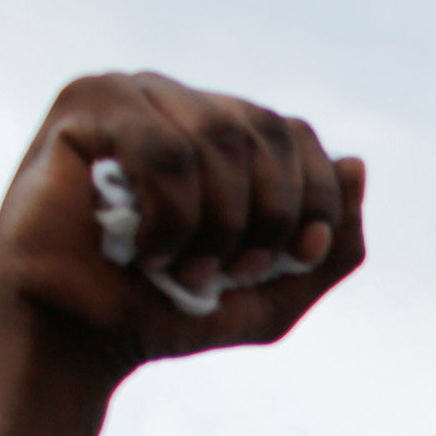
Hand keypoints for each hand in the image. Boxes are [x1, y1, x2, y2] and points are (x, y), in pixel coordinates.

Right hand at [0, 72, 365, 378]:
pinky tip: (145, 250)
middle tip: (230, 271)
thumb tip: (357, 163)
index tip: (291, 259)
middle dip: (265, 215)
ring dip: (217, 222)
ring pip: (217, 135)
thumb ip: (332, 243)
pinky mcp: (85, 105)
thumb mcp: (275, 295)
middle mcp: (180, 102)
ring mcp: (131, 94)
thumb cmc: (166, 313)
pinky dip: (170, 214)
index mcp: (223, 134)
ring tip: (185, 268)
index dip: (312, 200)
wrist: (78, 340)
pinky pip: (161, 146)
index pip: (296, 135)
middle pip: (265, 130)